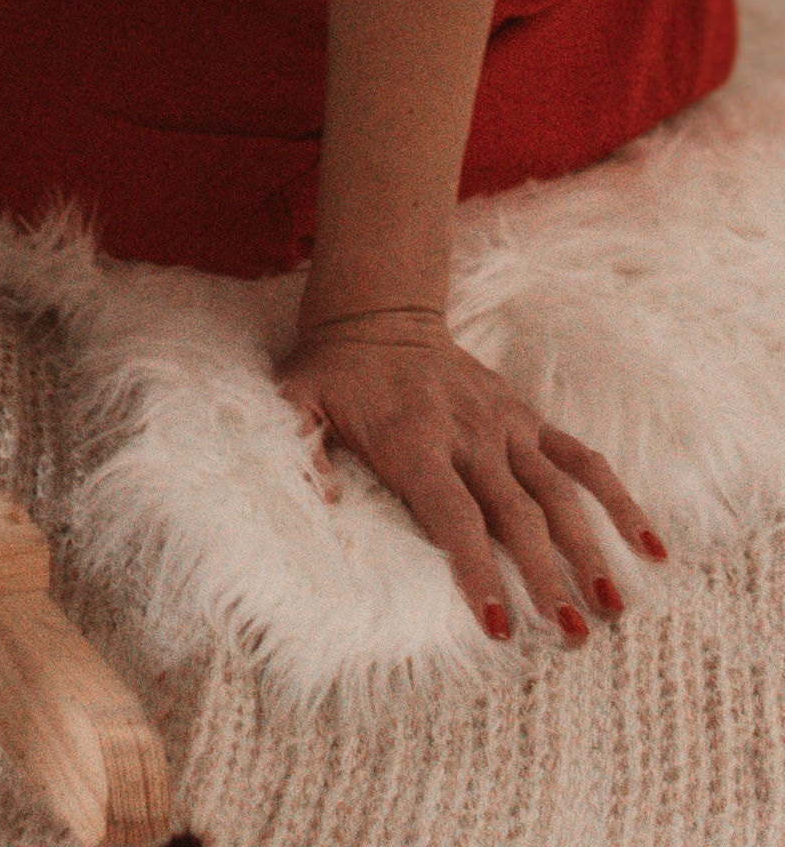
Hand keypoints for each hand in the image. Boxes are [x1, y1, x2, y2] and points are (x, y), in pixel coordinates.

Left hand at [277, 310, 662, 640]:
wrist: (379, 314)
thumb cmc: (337, 373)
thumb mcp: (298, 401)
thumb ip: (300, 446)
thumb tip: (317, 500)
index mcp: (414, 440)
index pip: (452, 514)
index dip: (476, 568)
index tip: (498, 624)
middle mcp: (469, 435)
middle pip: (515, 514)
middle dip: (544, 576)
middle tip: (569, 635)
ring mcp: (506, 426)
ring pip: (558, 492)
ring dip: (588, 550)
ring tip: (612, 608)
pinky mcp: (528, 418)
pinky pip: (582, 459)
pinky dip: (619, 499)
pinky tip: (650, 546)